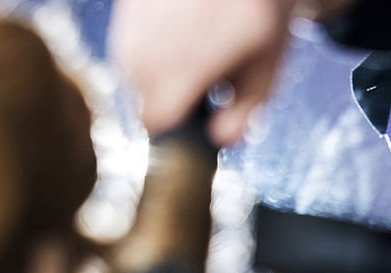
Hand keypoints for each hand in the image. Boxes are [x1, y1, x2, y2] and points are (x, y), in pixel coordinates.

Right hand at [109, 0, 297, 146]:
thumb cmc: (255, 9)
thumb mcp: (267, 67)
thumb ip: (245, 116)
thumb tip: (218, 142)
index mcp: (178, 73)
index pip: (156, 127)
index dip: (180, 131)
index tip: (203, 120)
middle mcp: (142, 53)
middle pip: (145, 103)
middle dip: (174, 100)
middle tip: (211, 77)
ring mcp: (127, 29)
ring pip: (134, 76)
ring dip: (163, 73)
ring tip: (199, 46)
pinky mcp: (124, 12)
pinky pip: (131, 46)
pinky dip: (154, 46)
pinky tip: (183, 27)